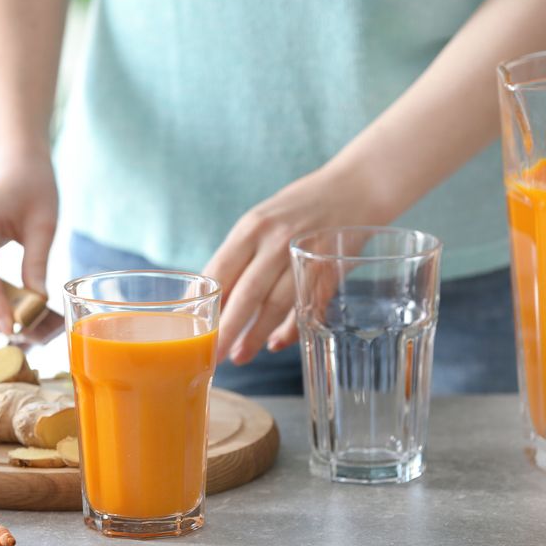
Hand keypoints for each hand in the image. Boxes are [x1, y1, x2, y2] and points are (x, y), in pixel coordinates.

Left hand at [204, 159, 388, 364]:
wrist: (354, 189)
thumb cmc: (299, 209)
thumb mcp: (262, 221)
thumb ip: (241, 255)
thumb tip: (215, 297)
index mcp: (252, 228)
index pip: (221, 271)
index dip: (205, 303)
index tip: (191, 328)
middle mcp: (276, 241)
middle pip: (246, 294)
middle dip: (227, 330)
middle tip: (212, 356)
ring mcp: (305, 256)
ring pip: (275, 305)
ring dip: (256, 335)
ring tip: (240, 356)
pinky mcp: (330, 270)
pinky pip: (306, 307)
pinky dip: (291, 329)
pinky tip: (275, 344)